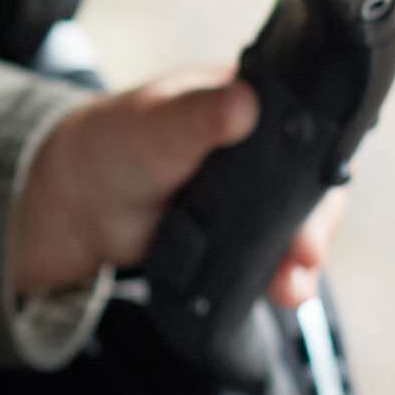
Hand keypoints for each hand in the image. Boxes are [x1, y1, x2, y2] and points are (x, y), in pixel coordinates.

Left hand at [12, 70, 346, 310]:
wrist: (76, 204)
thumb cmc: (112, 145)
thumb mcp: (155, 124)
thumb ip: (197, 115)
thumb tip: (241, 102)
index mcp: (246, 102)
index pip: (305, 129)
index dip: (318, 165)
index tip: (318, 199)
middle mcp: (258, 149)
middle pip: (308, 187)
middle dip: (314, 226)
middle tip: (306, 255)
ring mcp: (250, 195)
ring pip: (293, 228)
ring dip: (299, 261)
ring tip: (293, 287)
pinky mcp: (237, 234)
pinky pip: (267, 256)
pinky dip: (275, 275)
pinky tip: (280, 292)